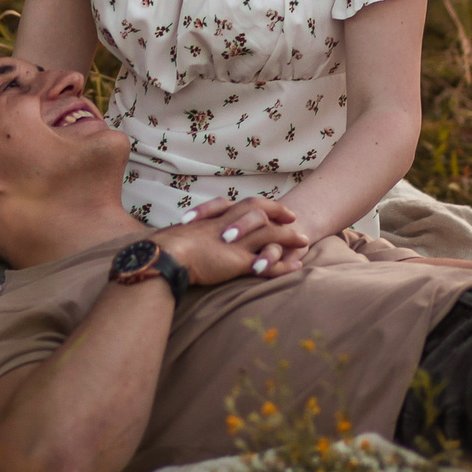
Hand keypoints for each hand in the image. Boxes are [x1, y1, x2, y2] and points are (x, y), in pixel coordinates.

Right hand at [156, 200, 306, 287]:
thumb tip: (191, 234)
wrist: (167, 255)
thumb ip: (196, 232)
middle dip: (280, 214)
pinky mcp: (239, 261)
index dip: (265, 205)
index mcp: (219, 217)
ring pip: (270, 235)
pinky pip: (268, 262)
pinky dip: (283, 265)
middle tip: (294, 217)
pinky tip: (295, 267)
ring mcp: (237, 242)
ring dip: (289, 238)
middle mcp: (231, 225)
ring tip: (305, 242)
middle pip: (263, 213)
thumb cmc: (169, 246)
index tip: (278, 208)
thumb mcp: (185, 233)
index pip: (247, 204)